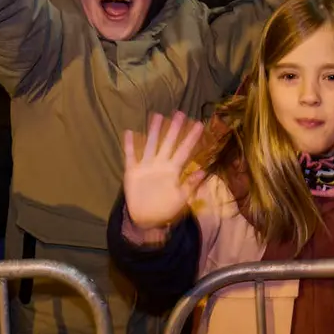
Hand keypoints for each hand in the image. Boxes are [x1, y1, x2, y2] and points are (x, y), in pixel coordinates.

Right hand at [123, 113, 204, 229]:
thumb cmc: (165, 208)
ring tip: (157, 116)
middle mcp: (160, 164)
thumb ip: (190, 185)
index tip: (199, 125)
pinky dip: (129, 145)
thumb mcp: (181, 199)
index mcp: (173, 170)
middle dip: (174, 129)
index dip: (191, 139)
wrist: (146, 219)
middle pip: (168, 143)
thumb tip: (204, 171)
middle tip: (180, 113)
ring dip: (153, 132)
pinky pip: (130, 156)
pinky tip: (129, 133)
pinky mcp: (132, 171)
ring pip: (151, 145)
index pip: (184, 151)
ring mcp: (146, 166)